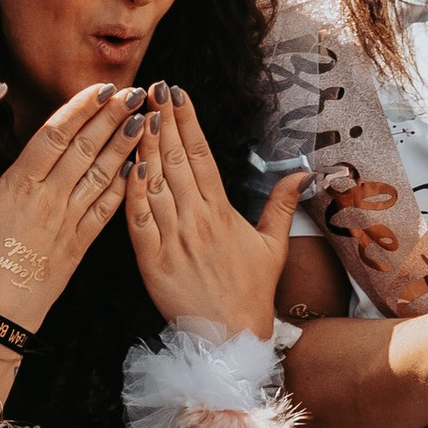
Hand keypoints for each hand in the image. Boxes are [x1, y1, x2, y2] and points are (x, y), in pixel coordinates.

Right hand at [0, 83, 144, 328]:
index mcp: (19, 184)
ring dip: (124, 144)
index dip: (80, 108)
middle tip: (135, 92)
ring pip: (102, 174)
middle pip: (85, 148)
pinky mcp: (80, 244)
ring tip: (144, 119)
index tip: (100, 88)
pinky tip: (138, 166)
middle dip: (112, 116)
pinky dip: (124, 186)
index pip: (55, 135)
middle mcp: (49, 197)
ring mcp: (68, 221)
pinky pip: (107, 209)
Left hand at [126, 85, 306, 345]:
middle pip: (177, 160)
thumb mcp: (274, 247)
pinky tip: (125, 163)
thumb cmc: (251, 294)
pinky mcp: (151, 262)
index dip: (189, 121)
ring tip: (135, 113)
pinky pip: (137, 219)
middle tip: (151, 87)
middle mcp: (198, 221)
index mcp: (223, 213)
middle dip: (163, 120)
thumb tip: (301, 172)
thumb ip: (281, 205)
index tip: (178, 92)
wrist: (230, 340)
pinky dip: (131, 190)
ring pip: (155, 182)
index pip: (203, 155)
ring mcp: (173, 240)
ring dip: (144, 145)